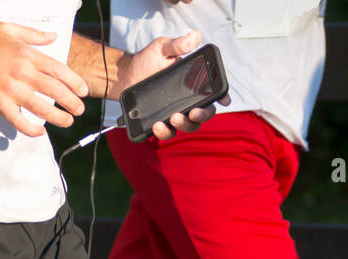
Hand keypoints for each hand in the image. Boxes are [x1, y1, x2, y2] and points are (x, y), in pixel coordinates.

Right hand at [0, 22, 89, 136]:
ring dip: (58, 117)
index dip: (75, 82)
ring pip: (42, 108)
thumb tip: (53, 36)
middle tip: (80, 109)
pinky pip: (19, 121)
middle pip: (56, 91)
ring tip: (67, 121)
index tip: (83, 91)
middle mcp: (23, 74)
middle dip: (72, 102)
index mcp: (28, 56)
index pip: (59, 71)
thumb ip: (33, 34)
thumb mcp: (9, 29)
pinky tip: (40, 132)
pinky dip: (31, 129)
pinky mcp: (0, 105)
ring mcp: (12, 91)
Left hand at [116, 31, 230, 139]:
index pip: (213, 90)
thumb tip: (195, 37)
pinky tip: (157, 125)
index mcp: (194, 82)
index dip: (221, 96)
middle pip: (204, 113)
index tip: (223, 100)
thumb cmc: (146, 61)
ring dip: (184, 125)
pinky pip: (167, 132)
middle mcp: (188, 99)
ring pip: (188, 125)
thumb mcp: (162, 49)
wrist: (125, 76)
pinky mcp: (161, 121)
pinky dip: (164, 132)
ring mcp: (175, 112)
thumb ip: (178, 45)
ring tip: (173, 119)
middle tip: (193, 112)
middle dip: (202, 115)